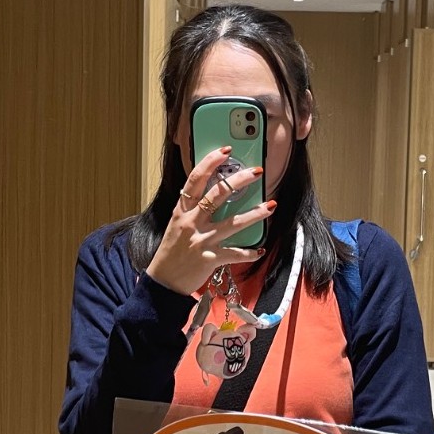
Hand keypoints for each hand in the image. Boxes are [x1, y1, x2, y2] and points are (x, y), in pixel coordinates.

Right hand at [146, 147, 274, 294]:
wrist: (162, 282)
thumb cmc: (171, 252)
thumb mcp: (177, 225)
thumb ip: (191, 210)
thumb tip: (212, 193)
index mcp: (181, 211)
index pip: (195, 180)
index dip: (211, 163)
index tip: (225, 151)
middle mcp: (191, 223)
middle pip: (217, 195)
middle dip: (239, 181)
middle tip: (256, 172)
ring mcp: (202, 241)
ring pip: (232, 223)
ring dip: (255, 214)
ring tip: (271, 205)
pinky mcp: (210, 259)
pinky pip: (235, 253)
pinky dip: (250, 252)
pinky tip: (260, 249)